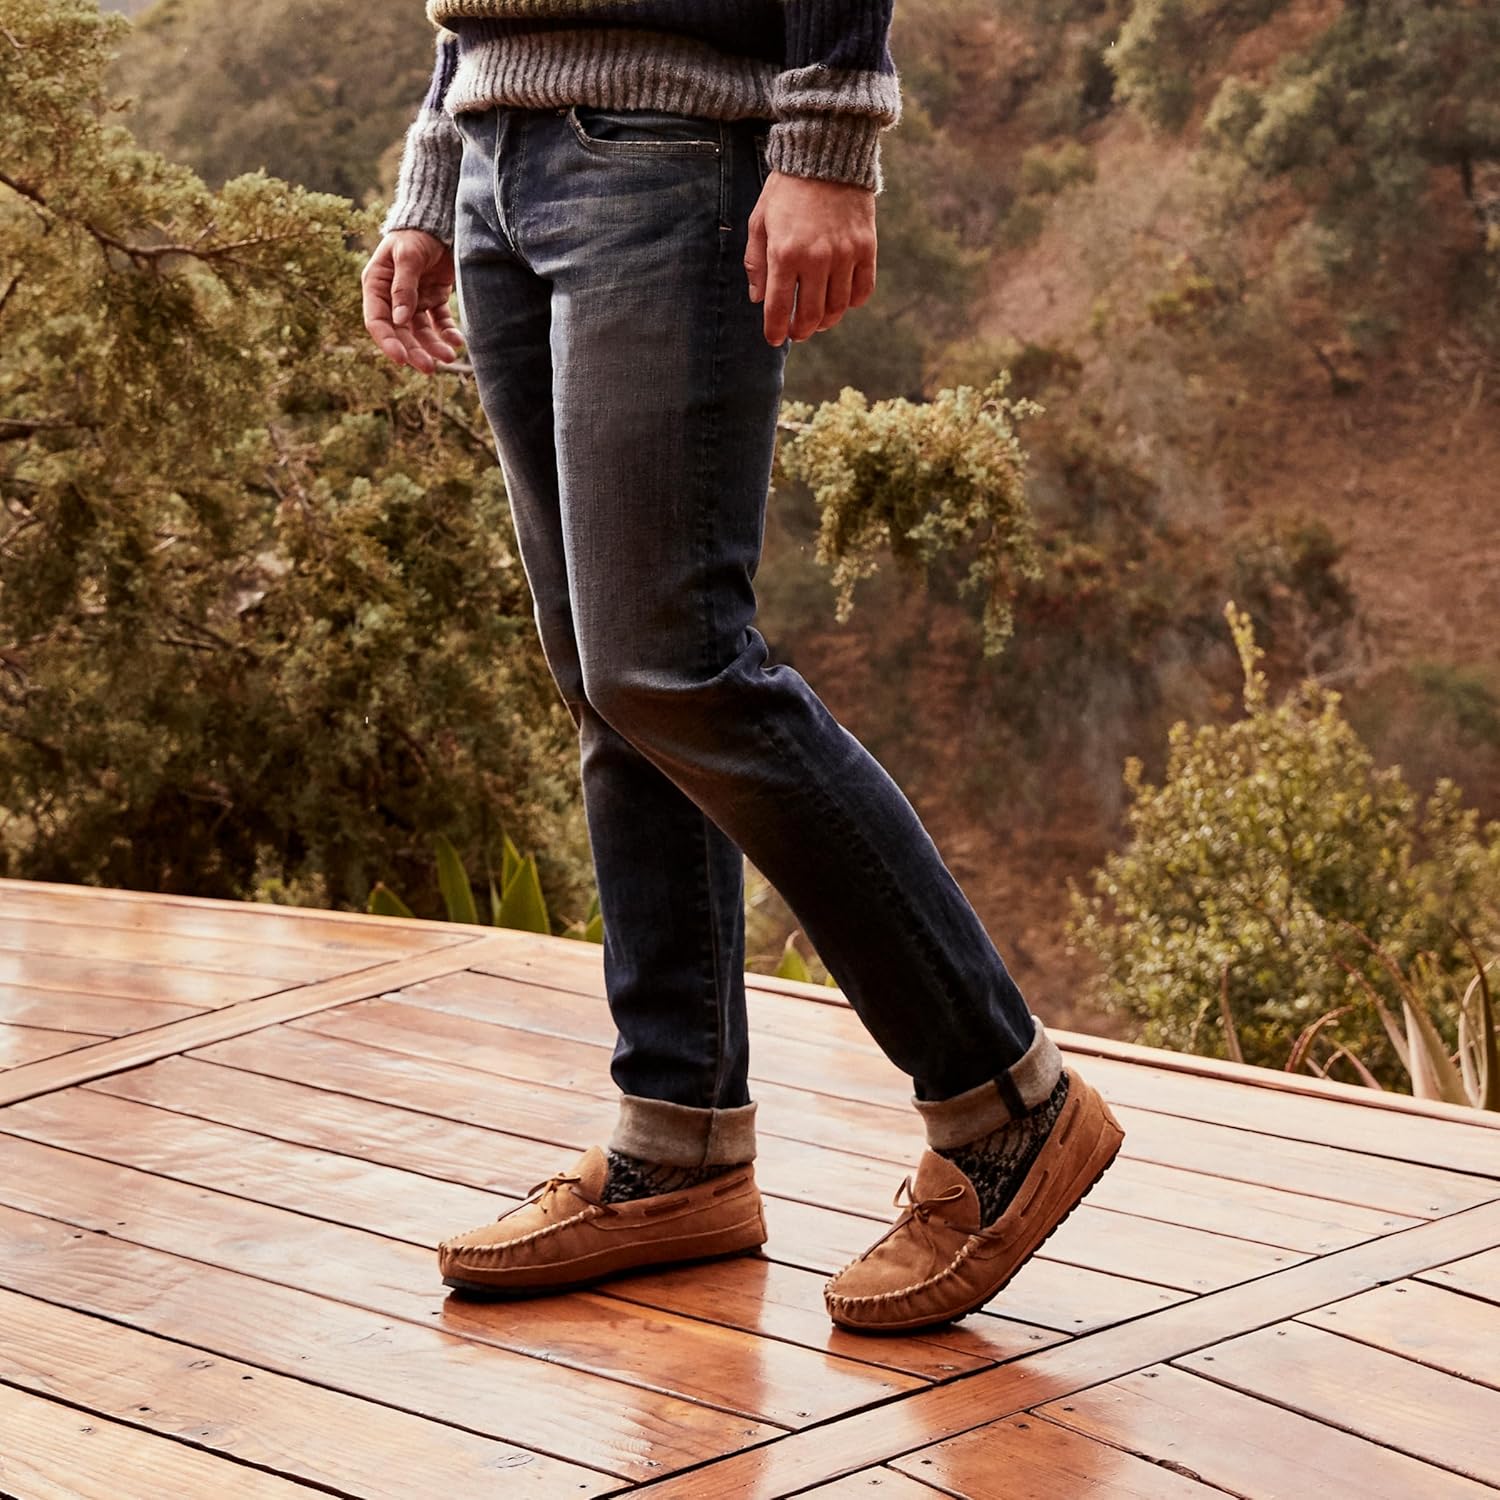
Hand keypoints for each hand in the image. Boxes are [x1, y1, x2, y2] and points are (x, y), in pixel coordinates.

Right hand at [361, 229, 464, 373]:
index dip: (388, 342)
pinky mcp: (434, 299)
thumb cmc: (416, 233)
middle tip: (429, 369)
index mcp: (376, 286)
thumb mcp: (407, 256)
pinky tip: (458, 343)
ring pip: (421, 332)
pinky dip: (448, 333)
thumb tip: (399, 320)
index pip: (377, 321)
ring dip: (433, 347)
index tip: (401, 359)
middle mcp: (392, 297)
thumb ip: (404, 287)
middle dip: (414, 352)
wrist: (439, 220)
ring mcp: (414, 300)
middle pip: (401, 332)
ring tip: (449, 358)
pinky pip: (440, 322)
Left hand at [744, 172, 876, 346]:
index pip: (779, 308)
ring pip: (838, 308)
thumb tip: (758, 299)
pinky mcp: (866, 247)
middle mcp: (816, 258)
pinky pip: (862, 290)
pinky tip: (840, 300)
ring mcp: (844, 254)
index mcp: (784, 254)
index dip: (775, 330)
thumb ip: (756, 262)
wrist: (825, 154)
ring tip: (818, 320)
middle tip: (797, 332)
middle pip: (811, 316)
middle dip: (801, 331)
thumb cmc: (787, 189)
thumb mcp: (760, 221)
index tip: (774, 339)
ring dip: (826, 321)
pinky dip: (851, 302)